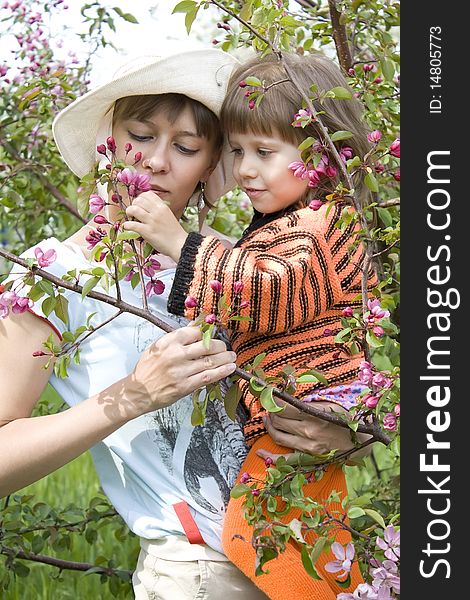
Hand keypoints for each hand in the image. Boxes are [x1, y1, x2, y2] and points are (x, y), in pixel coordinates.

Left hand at [123, 191, 187, 260]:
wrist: (180, 245)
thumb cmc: (175, 232)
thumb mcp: (169, 216)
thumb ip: (159, 211)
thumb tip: (147, 208)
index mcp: (163, 207)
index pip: (148, 194)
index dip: (141, 197)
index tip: (139, 203)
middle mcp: (157, 212)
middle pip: (139, 200)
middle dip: (133, 204)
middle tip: (134, 211)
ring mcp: (151, 221)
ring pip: (134, 210)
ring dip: (129, 212)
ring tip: (130, 216)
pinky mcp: (147, 232)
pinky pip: (132, 225)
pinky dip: (127, 225)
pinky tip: (127, 227)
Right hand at [125, 325, 236, 417]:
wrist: (137, 392)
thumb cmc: (148, 368)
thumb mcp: (159, 346)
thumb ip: (179, 335)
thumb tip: (198, 322)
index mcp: (169, 342)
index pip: (196, 331)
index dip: (208, 332)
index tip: (215, 334)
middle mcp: (176, 354)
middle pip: (207, 345)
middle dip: (220, 346)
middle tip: (225, 348)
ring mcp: (181, 371)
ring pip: (210, 362)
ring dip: (225, 358)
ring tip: (232, 357)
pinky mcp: (185, 386)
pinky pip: (208, 377)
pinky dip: (222, 372)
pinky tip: (230, 368)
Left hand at [256, 399, 372, 461]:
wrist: (361, 442)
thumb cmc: (345, 418)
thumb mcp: (330, 403)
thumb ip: (309, 400)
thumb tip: (286, 391)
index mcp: (315, 413)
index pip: (284, 405)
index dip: (273, 399)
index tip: (269, 395)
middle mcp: (309, 430)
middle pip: (278, 419)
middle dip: (271, 411)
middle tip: (271, 406)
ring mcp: (308, 446)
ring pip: (277, 435)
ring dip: (269, 425)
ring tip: (269, 420)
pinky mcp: (309, 458)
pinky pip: (284, 458)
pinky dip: (269, 456)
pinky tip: (259, 451)